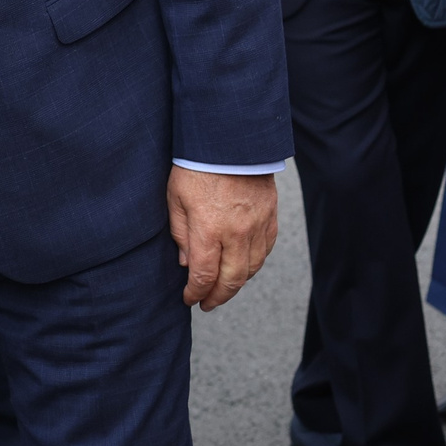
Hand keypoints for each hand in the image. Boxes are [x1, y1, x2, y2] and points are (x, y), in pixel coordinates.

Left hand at [165, 166, 277, 310]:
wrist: (230, 141)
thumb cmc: (197, 166)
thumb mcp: (175, 198)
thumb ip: (180, 233)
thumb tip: (186, 263)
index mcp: (209, 229)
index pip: (204, 275)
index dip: (196, 292)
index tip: (189, 299)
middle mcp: (236, 233)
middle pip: (231, 280)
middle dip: (218, 297)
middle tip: (207, 303)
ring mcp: (257, 226)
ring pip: (252, 268)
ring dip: (237, 284)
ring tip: (223, 289)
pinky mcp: (271, 218)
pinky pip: (266, 250)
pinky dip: (254, 264)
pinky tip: (243, 267)